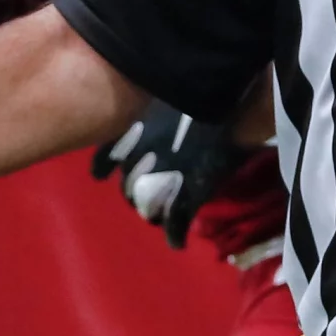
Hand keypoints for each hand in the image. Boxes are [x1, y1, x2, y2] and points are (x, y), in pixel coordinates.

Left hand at [91, 99, 246, 248]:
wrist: (232, 106)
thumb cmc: (202, 92)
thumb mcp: (168, 97)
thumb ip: (157, 112)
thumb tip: (156, 113)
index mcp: (133, 134)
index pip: (106, 158)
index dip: (105, 168)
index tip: (104, 174)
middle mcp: (140, 161)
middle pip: (129, 188)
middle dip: (138, 192)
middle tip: (153, 190)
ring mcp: (162, 181)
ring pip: (148, 209)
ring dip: (154, 213)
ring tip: (163, 215)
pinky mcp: (186, 197)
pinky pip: (175, 224)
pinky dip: (175, 236)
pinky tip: (177, 243)